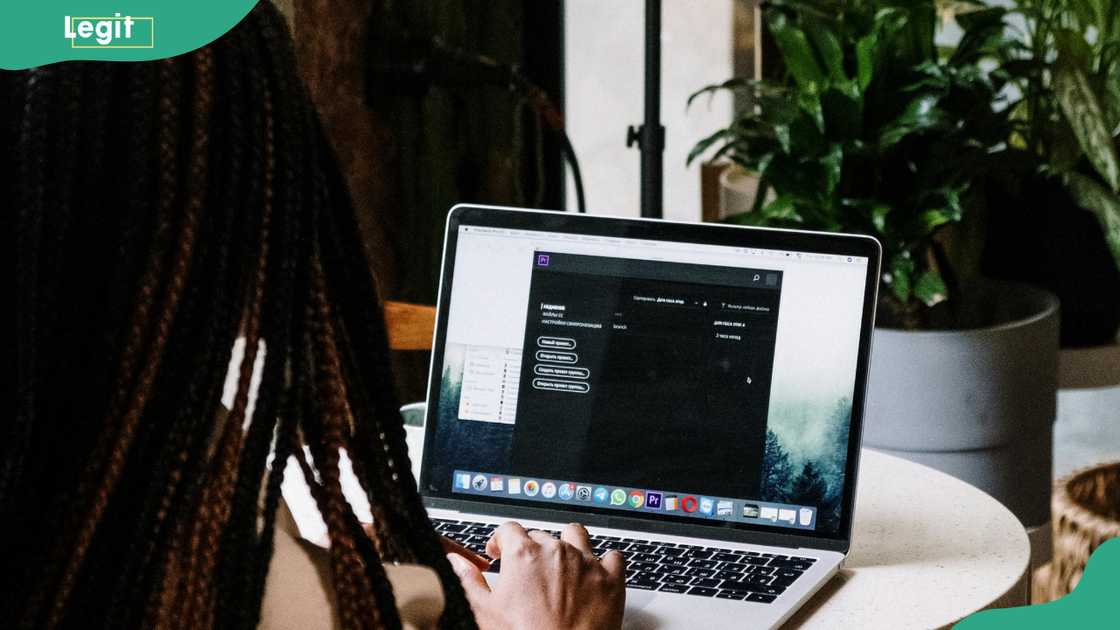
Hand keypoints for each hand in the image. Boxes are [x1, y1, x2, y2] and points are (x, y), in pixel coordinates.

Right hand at [445, 521, 624, 629]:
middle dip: (531, 549)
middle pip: (540, 534)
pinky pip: (614, 556)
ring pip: (576, 535)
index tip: (498, 552)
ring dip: (567, 544)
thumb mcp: (484, 613)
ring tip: (561, 563)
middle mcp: (556, 551)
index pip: (508, 529)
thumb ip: (468, 581)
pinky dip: (605, 562)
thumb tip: (455, 562)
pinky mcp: (612, 580)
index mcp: (523, 555)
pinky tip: (596, 572)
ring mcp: (586, 563)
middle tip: (526, 573)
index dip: (500, 540)